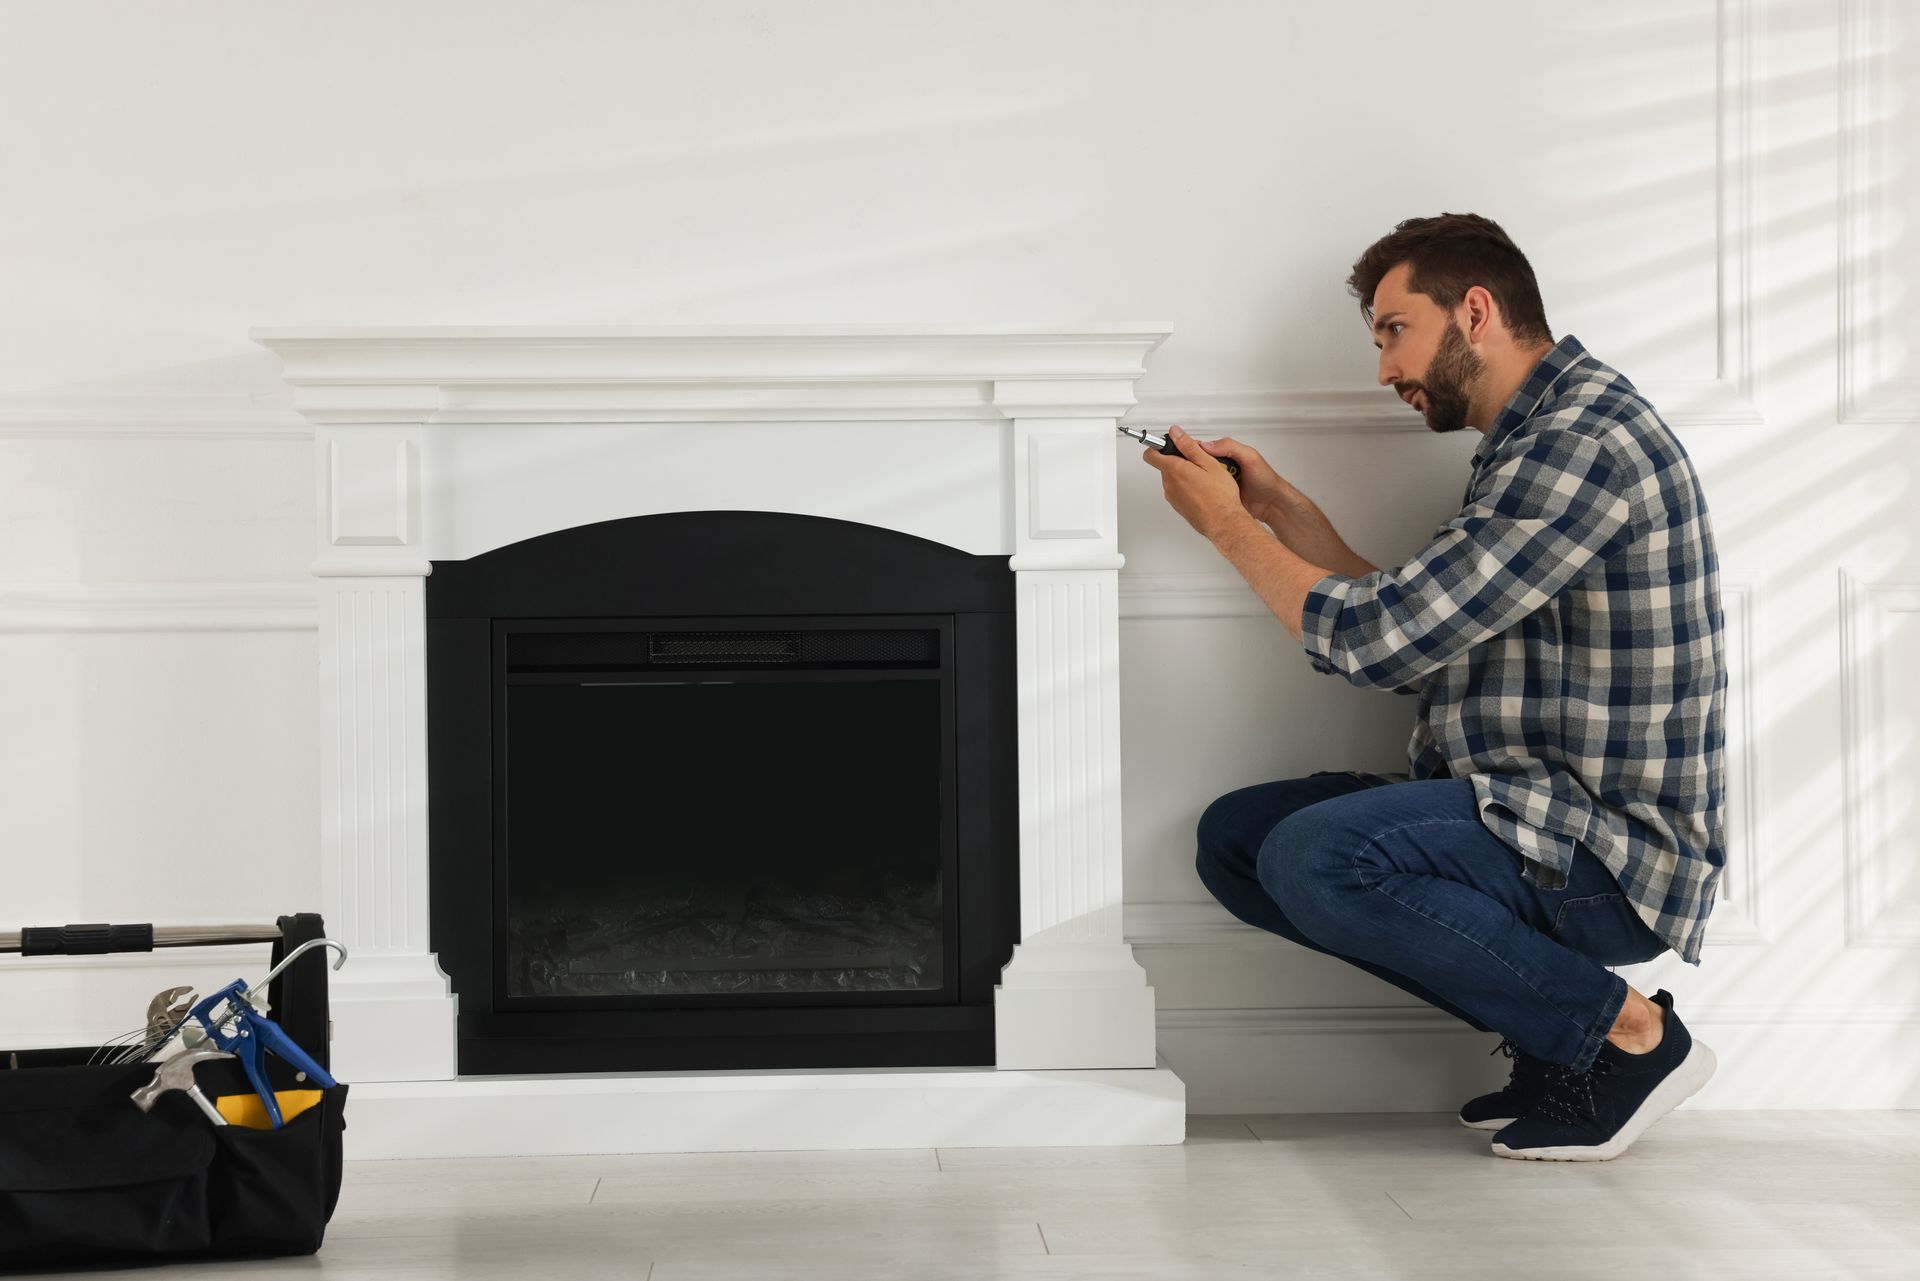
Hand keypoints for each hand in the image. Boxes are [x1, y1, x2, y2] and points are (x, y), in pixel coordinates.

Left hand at [1142, 425, 1255, 543]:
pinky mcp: (1178, 506)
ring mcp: (1172, 496)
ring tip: (1204, 476)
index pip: (1151, 454)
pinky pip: (1178, 490)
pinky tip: (1203, 489)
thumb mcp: (1208, 463)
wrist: (1223, 522)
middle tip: (1198, 461)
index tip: (1166, 443)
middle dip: (1179, 459)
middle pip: (1165, 465)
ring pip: (1173, 478)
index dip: (1158, 446)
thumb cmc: (1219, 496)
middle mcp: (1169, 484)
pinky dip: (1187, 486)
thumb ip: (1188, 446)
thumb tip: (1175, 433)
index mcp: (1174, 470)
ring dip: (1184, 474)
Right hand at [1193, 434, 1289, 525]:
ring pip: (1200, 479)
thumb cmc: (1265, 480)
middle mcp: (1222, 467)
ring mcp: (1219, 482)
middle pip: (1199, 464)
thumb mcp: (1250, 457)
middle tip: (1187, 471)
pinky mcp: (1219, 495)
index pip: (1204, 448)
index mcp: (1227, 454)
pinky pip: (1205, 493)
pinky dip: (1200, 493)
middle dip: (1192, 468)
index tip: (1183, 454)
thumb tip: (1208, 445)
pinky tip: (1198, 494)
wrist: (1271, 504)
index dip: (1192, 450)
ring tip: (1191, 483)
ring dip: (1195, 481)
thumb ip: (1231, 447)